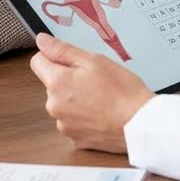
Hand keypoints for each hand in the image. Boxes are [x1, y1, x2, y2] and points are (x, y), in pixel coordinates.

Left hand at [29, 33, 152, 153]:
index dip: (53, 56)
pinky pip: (73, 122)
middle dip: (68, 79)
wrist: (141, 125)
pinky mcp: (75, 139)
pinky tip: (102, 114)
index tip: (71, 59)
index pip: (38, 61)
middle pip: (52, 84)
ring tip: (102, 98)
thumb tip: (41, 41)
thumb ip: (63, 50)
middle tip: (95, 79)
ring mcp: (64, 125)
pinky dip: (84, 117)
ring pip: (63, 104)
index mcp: (57, 83)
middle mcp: (54, 106)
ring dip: (76, 99)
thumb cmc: (122, 91)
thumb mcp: (94, 60)